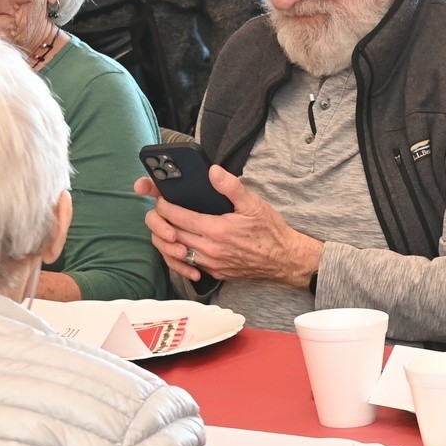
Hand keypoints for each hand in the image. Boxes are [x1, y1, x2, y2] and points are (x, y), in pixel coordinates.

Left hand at [136, 165, 322, 286]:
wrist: (285, 260)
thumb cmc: (271, 232)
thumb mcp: (254, 204)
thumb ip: (231, 187)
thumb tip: (213, 172)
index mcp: (216, 230)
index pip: (176, 217)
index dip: (163, 206)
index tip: (162, 198)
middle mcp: (210, 250)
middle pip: (170, 235)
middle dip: (160, 221)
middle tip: (161, 210)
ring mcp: (211, 264)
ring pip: (175, 252)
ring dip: (167, 239)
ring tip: (167, 227)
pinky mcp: (215, 273)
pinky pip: (188, 265)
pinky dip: (179, 255)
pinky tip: (181, 245)